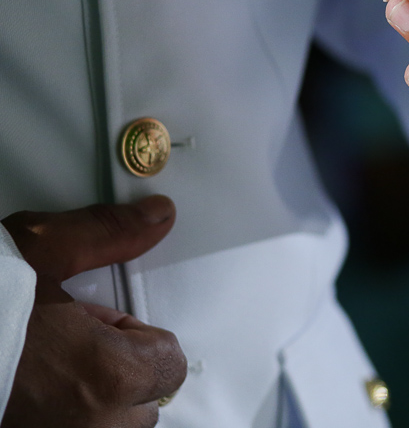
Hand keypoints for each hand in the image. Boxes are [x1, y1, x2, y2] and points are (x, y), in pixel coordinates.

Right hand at [1, 197, 186, 427]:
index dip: (135, 336)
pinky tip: (25, 394)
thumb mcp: (41, 252)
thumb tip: (156, 216)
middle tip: (64, 344)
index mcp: (107, 376)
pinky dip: (57, 419)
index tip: (95, 322)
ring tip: (41, 371)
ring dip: (87, 404)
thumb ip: (108, 235)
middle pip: (140, 406)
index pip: (169, 365)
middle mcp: (87, 427)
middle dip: (115, 374)